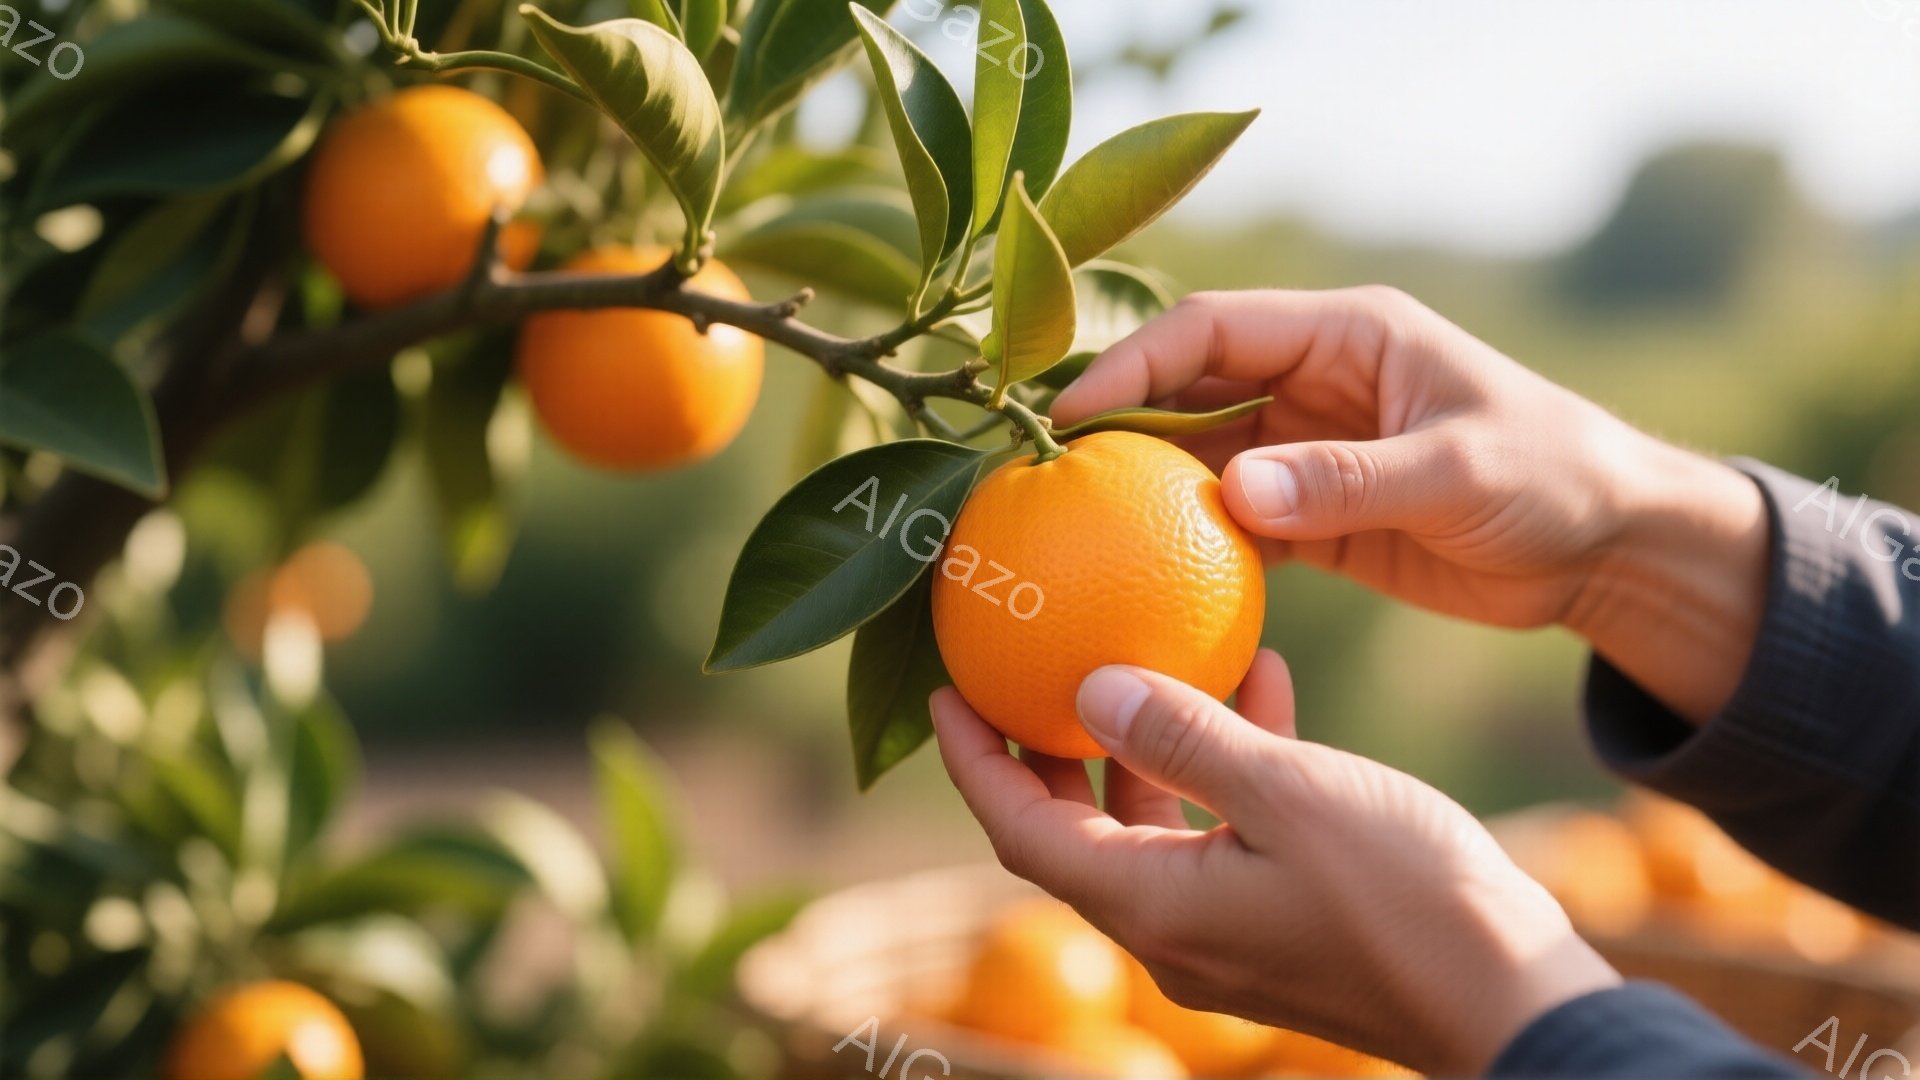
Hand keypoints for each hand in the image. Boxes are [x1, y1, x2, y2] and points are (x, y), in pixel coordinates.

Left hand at [931, 654, 1621, 1075]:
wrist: (1518, 1001)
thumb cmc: (1408, 897)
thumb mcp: (1290, 794)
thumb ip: (1185, 737)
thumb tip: (1090, 688)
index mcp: (1152, 906)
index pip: (1021, 832)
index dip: (975, 762)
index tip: (947, 689)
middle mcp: (1174, 931)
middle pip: (1076, 832)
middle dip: (1047, 751)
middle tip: (1031, 666)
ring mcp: (1229, 932)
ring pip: (1155, 826)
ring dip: (1150, 744)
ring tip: (1149, 653)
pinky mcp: (1284, 922)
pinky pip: (1229, 833)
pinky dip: (1228, 764)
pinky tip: (1264, 684)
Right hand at [1051, 288, 1768, 722]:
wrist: (1610, 546)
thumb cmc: (1553, 479)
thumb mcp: (1459, 474)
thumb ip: (1347, 482)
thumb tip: (1233, 493)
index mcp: (1345, 335)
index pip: (1211, 332)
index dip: (1133, 365)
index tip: (1071, 418)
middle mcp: (1315, 381)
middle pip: (1189, 390)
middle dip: (1117, 426)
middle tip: (1043, 479)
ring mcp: (1311, 449)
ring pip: (1201, 459)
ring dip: (1145, 492)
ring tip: (1072, 535)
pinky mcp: (1318, 513)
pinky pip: (1234, 523)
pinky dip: (1190, 547)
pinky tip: (1144, 584)